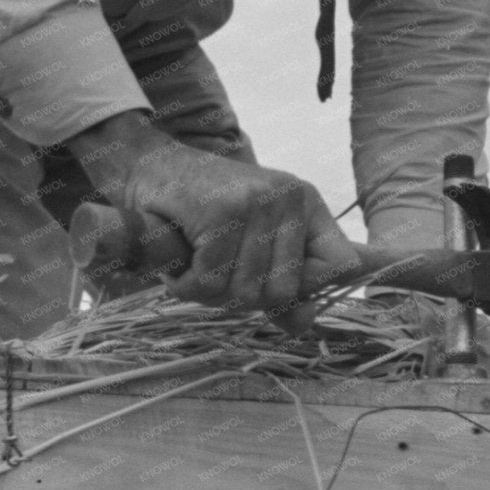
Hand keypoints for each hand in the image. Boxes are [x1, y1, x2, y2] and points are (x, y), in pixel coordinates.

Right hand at [65, 112, 361, 316]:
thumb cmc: (202, 209)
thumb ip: (282, 281)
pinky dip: (185, 286)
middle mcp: (288, 198)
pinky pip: (209, 284)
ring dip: (208, 292)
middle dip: (241, 297)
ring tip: (196, 260)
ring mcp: (255, 202)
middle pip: (282, 293)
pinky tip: (180, 262)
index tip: (276, 295)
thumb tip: (304, 323)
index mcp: (306, 203)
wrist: (148, 166)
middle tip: (215, 271)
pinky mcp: (219, 212)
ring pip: (244, 293)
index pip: (342, 264)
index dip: (310, 292)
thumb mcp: (252, 241)